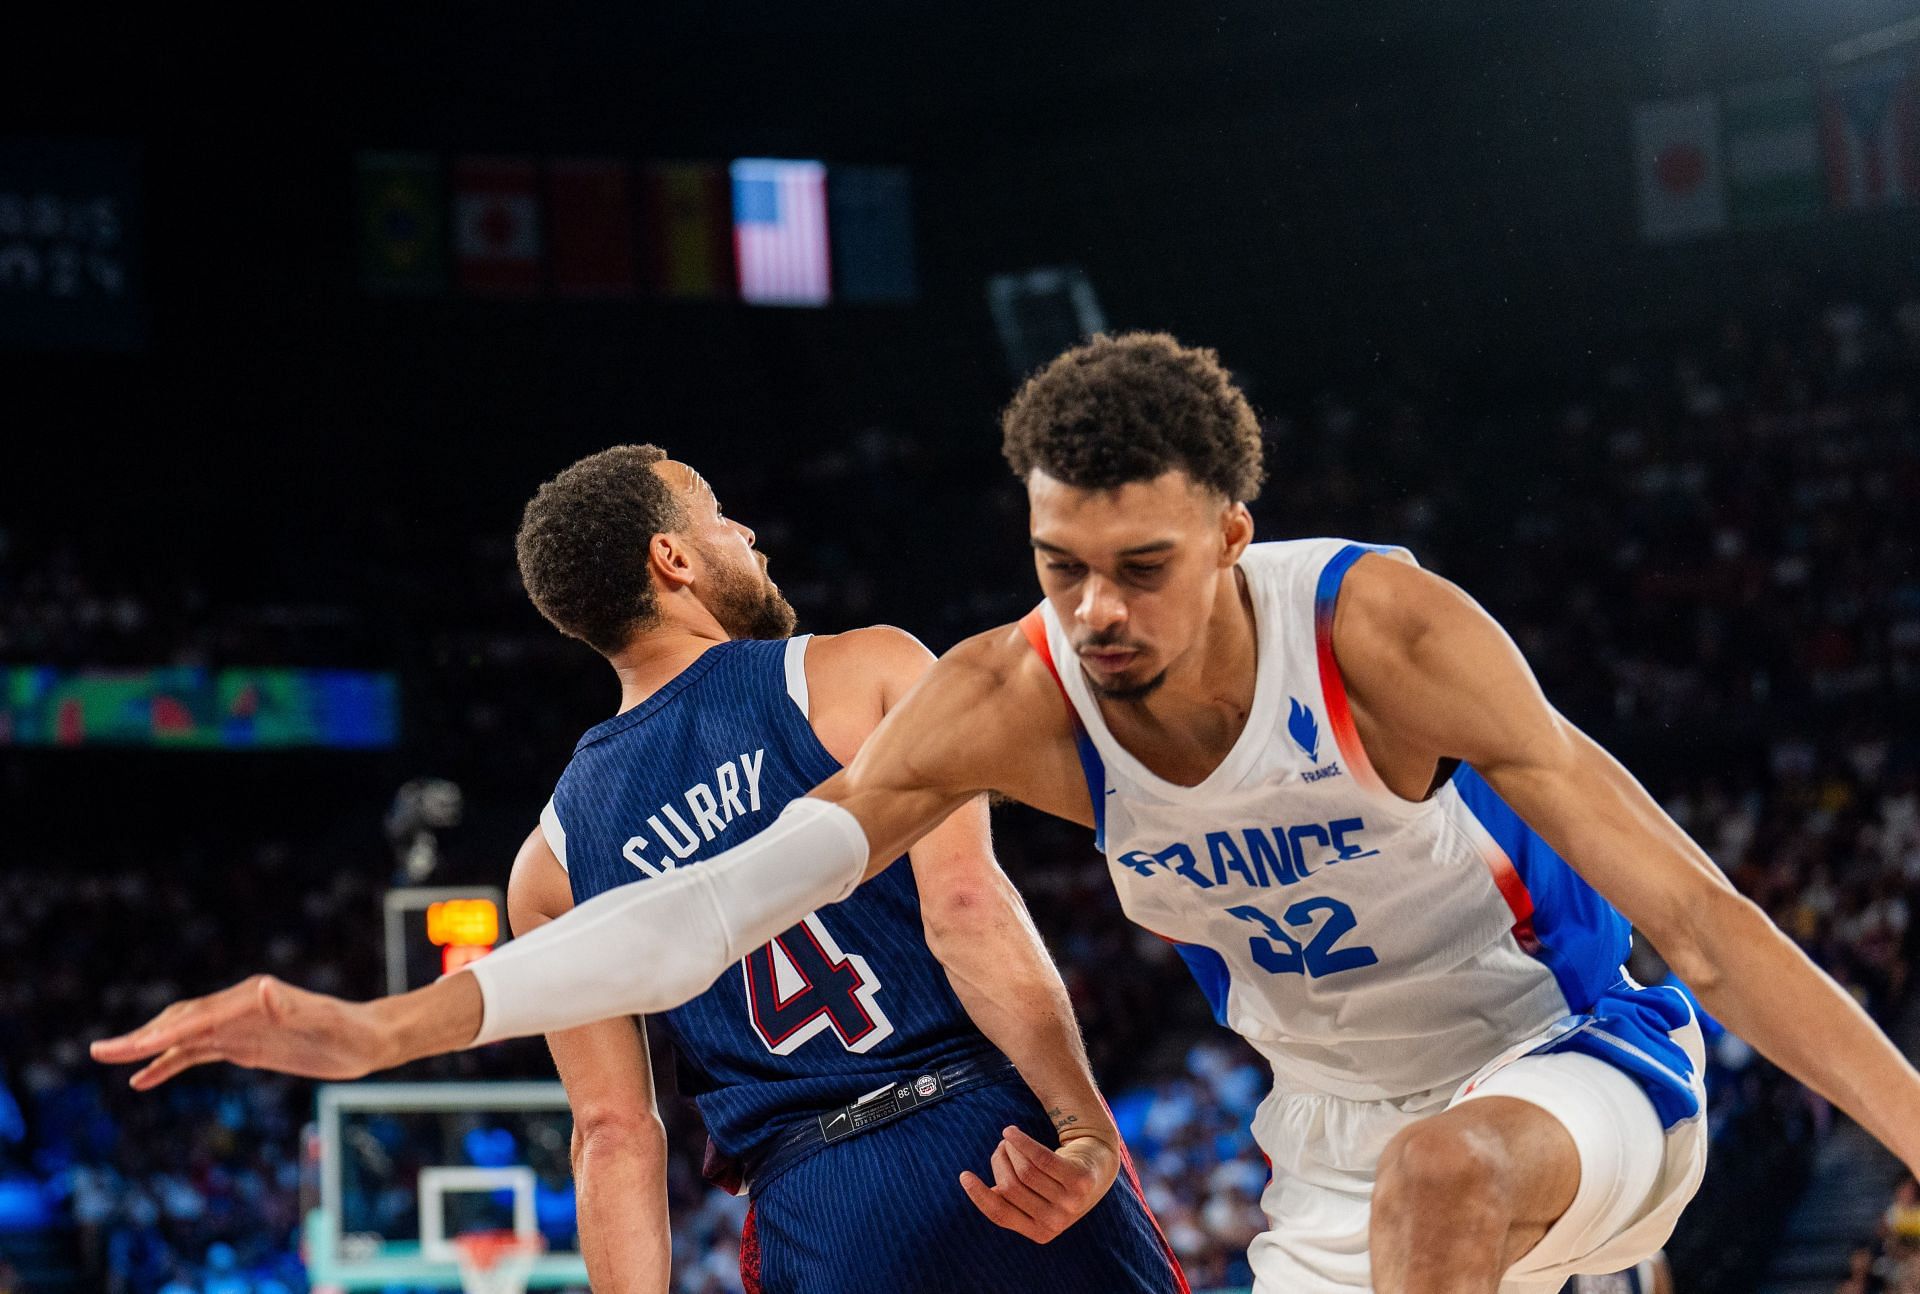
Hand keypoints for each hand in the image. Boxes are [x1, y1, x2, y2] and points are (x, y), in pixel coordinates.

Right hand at [90, 975, 392, 1088]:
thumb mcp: (324, 1021)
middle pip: (179, 1021)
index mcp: (250, 1000)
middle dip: (141, 1037)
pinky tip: (145, 1078)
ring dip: (147, 1048)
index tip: (126, 1047)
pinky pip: (198, 1053)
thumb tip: (264, 988)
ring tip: (110, 1060)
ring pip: (183, 1036)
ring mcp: (239, 1026)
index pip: (195, 1018)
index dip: (159, 1033)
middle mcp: (239, 1008)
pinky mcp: (245, 1044)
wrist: (369, 1039)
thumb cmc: (350, 1030)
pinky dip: (169, 1063)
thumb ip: (293, 1006)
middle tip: (100, 1052)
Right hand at [959, 1124, 1118, 1242]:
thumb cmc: (1057, 1181)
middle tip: (1000, 1148)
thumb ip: (1012, 1200)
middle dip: (999, 1162)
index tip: (964, 1175)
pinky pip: (1041, 1158)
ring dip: (1010, 1149)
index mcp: (1040, 1233)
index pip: (1001, 1214)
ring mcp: (1071, 1203)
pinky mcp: (1080, 1180)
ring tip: (1009, 1138)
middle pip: (1010, 1187)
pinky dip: (1020, 1141)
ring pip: (1024, 1170)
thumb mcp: (1036, 1198)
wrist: (1098, 1163)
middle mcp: (1056, 1222)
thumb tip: (989, 1192)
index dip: (979, 1195)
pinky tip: (1010, 1131)